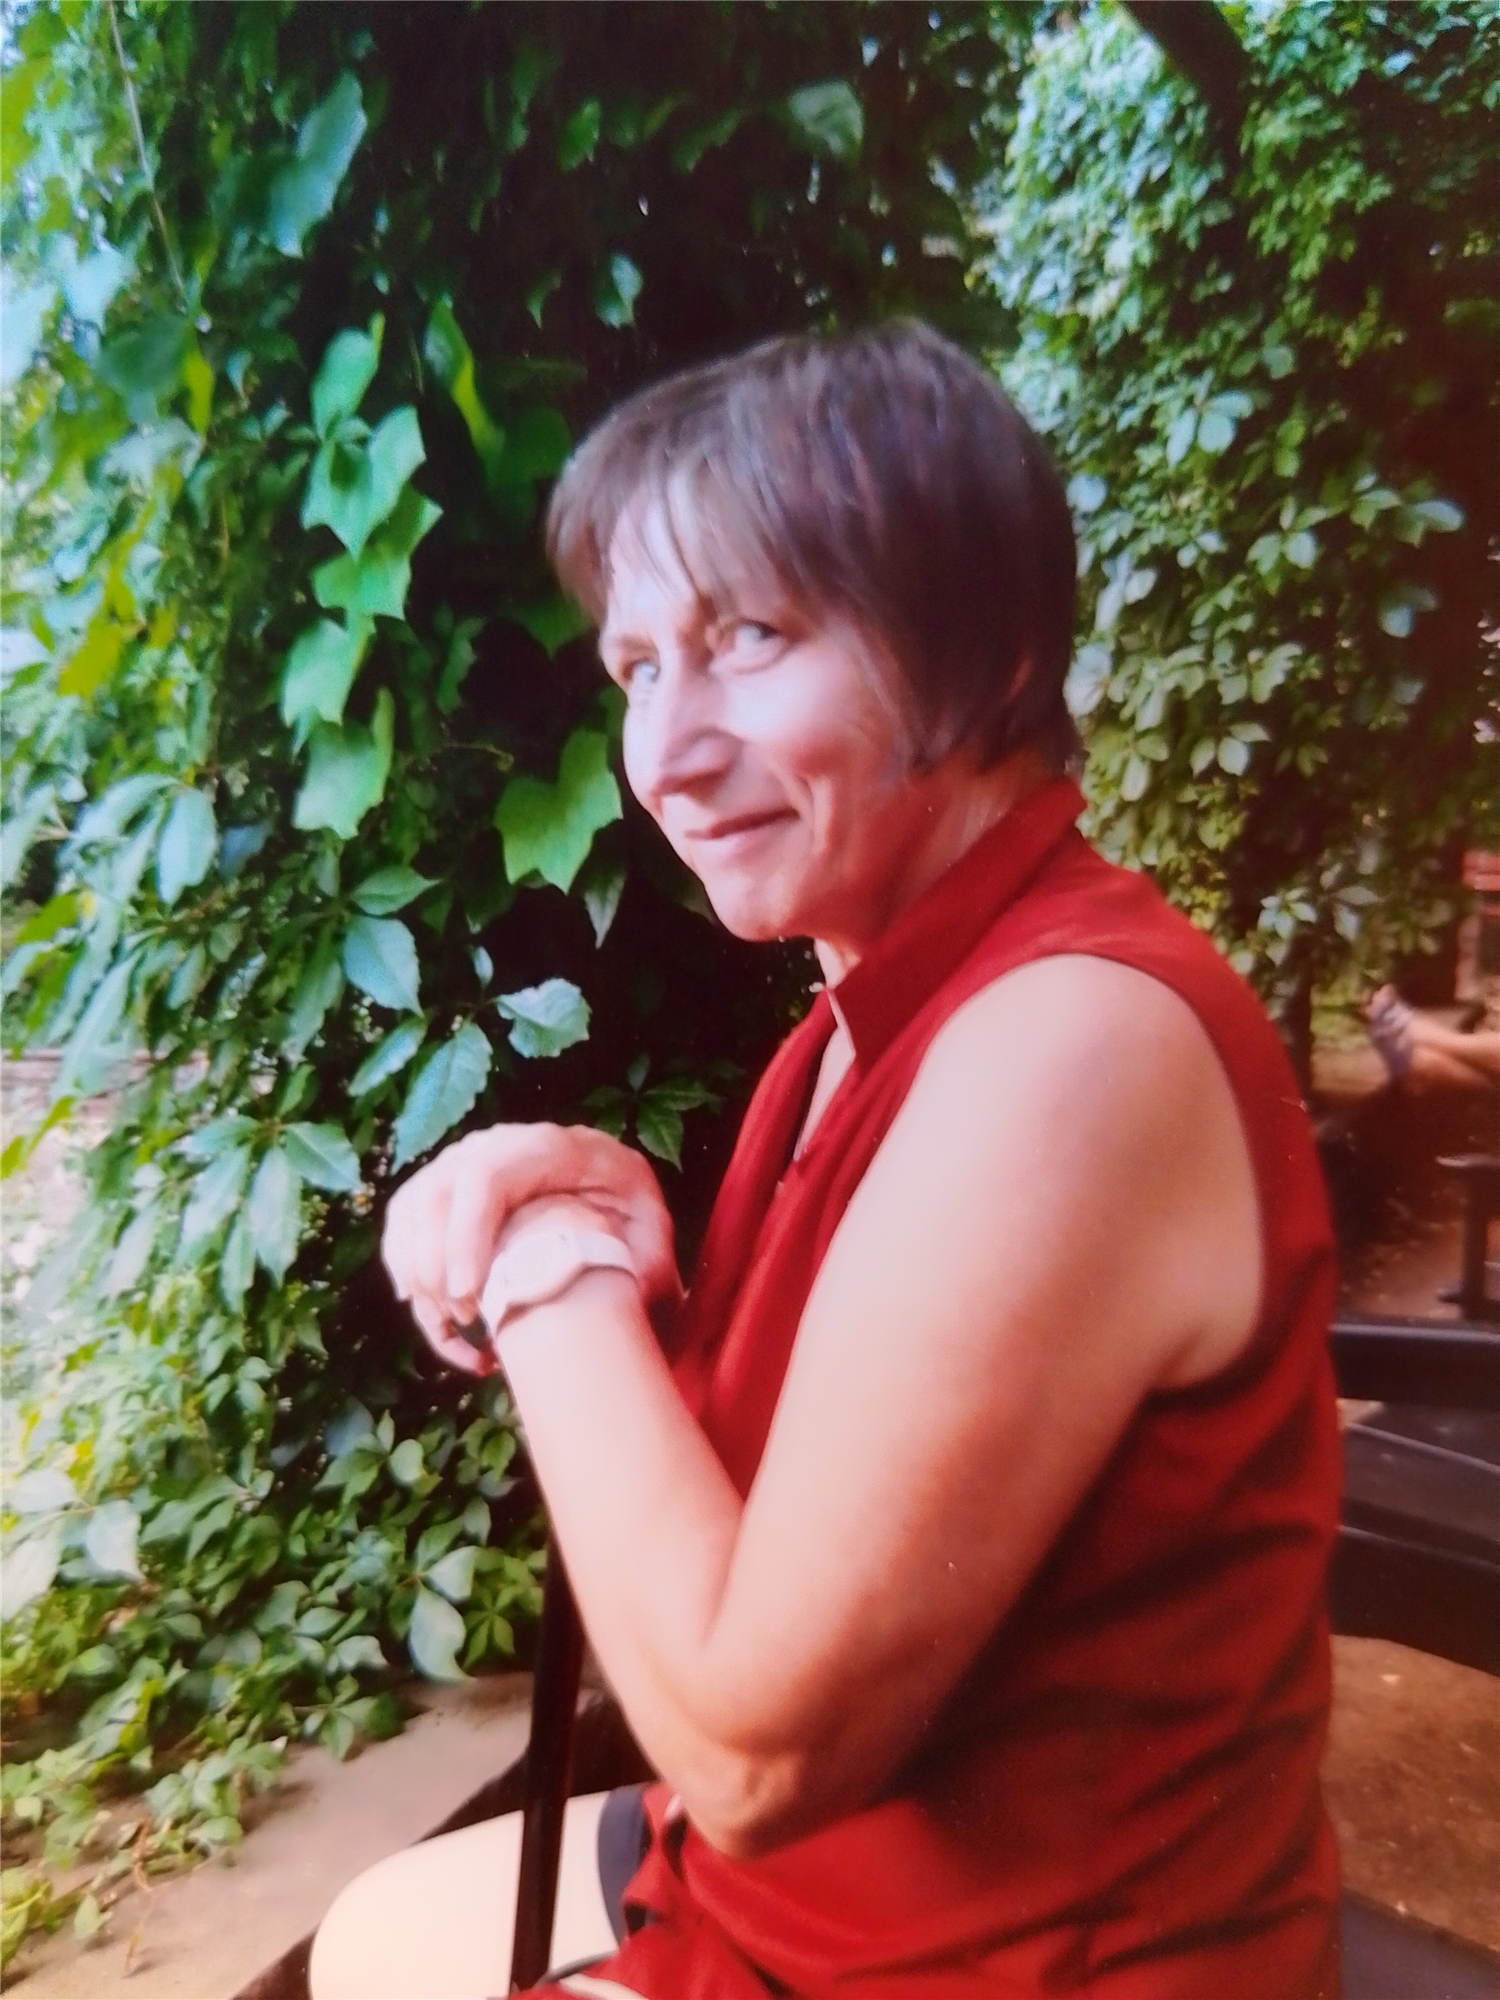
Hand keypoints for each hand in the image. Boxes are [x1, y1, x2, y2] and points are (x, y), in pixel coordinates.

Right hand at [382, 1123, 682, 1373]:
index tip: (470, 1296)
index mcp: (553, 1148)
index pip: (487, 1176)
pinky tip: (432, 1314)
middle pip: (438, 1191)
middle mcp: (499, 1145)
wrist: (617, 1200)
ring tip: (457, 1328)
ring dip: (418, 1274)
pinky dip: (407, 1271)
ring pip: (413, 1209)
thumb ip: (640, 1266)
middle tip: (468, 1320)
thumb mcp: (654, 1239)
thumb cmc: (635, 1221)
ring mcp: (466, 1163)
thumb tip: (607, 1304)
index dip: (467, 1234)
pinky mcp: (446, 1190)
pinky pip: (405, 1225)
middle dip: (437, 1264)